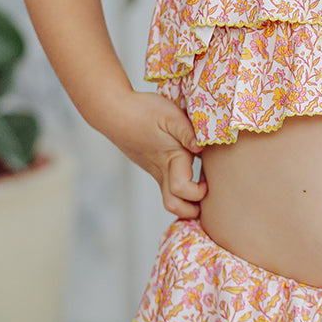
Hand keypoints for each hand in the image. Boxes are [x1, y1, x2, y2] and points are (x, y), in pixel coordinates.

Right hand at [108, 91, 207, 217]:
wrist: (114, 111)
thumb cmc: (143, 111)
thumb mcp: (170, 116)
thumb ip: (187, 132)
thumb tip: (201, 147)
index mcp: (170, 160)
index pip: (183, 190)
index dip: (198, 192)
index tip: (207, 180)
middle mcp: (162, 171)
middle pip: (173, 206)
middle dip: (192, 210)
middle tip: (207, 196)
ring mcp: (155, 170)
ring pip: (170, 198)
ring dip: (187, 202)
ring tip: (203, 188)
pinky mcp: (153, 166)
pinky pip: (167, 186)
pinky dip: (181, 190)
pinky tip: (193, 176)